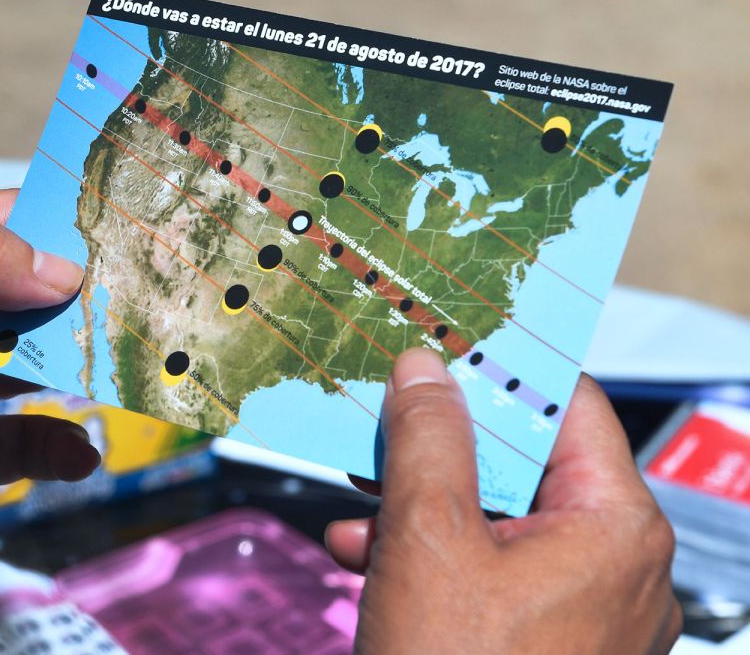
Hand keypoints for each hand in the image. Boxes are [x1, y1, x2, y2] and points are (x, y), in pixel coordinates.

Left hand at [0, 190, 99, 571]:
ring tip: (126, 371)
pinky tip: (81, 453)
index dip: (55, 222)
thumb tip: (62, 267)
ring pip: (36, 370)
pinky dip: (58, 449)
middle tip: (141, 302)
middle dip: (82, 300)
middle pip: (28, 298)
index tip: (120, 223)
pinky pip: (23, 444)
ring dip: (81, 372)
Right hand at [325, 349, 680, 653]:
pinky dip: (431, 559)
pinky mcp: (547, 642)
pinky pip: (492, 574)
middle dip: (438, 450)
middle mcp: (614, 563)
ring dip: (419, 508)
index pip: (568, 404)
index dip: (501, 370)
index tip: (441, 346)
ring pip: (498, 520)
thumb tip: (425, 369)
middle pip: (525, 464)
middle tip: (383, 424)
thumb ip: (428, 440)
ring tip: (356, 511)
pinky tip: (366, 560)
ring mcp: (584, 610)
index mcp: (614, 525)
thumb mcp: (426, 539)